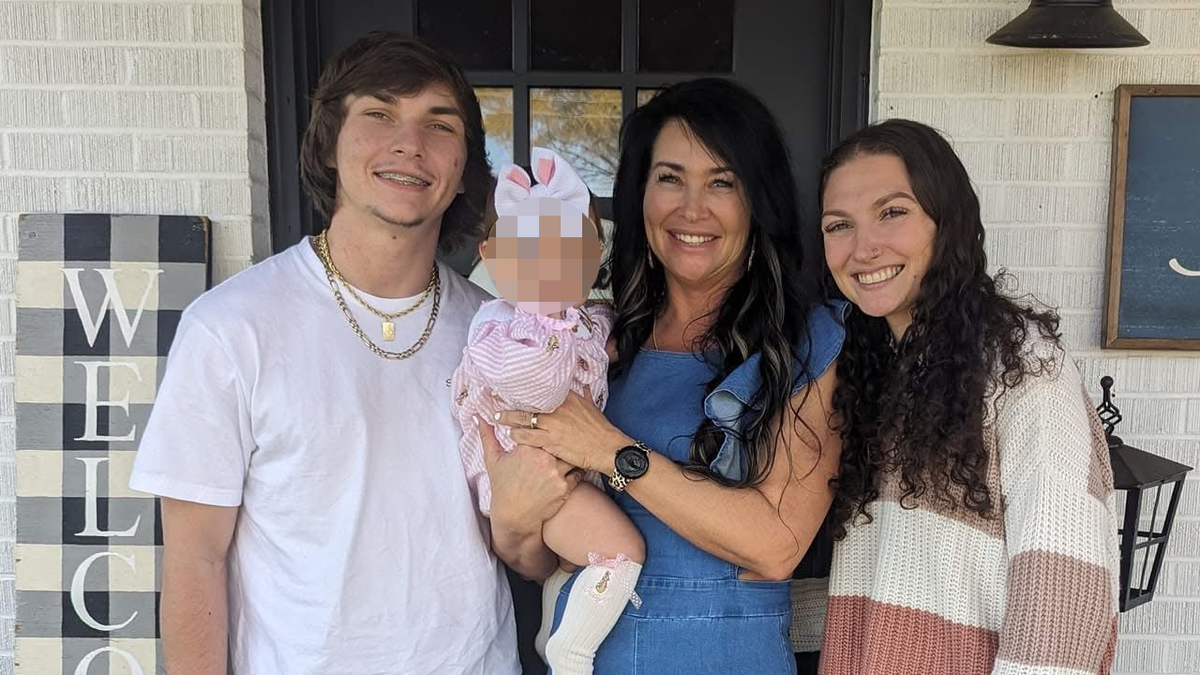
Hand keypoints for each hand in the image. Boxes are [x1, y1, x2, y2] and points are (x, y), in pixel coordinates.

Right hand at [478, 418, 579, 532]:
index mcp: (527, 447)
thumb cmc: (503, 487)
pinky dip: (577, 469)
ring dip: (574, 453)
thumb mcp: (493, 460)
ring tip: (576, 450)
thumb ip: (487, 436)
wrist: (514, 517)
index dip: (547, 425)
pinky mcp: (564, 487)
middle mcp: (543, 458)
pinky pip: (578, 472)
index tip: (551, 424)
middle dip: (565, 437)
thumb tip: (479, 418)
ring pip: (573, 455)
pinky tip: (575, 467)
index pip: (542, 427)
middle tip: (570, 433)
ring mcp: (555, 473)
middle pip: (561, 439)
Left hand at [498, 388, 632, 474]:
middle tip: (495, 400)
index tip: (513, 388)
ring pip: (523, 420)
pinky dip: (517, 435)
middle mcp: (557, 408)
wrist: (607, 448)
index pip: (541, 390)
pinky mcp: (550, 441)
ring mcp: (552, 424)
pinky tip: (511, 435)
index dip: (525, 390)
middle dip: (510, 403)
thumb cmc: (601, 429)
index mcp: (566, 398)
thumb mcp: (593, 407)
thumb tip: (585, 386)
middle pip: (528, 403)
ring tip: (500, 419)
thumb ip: (585, 395)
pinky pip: (527, 437)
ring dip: (510, 420)